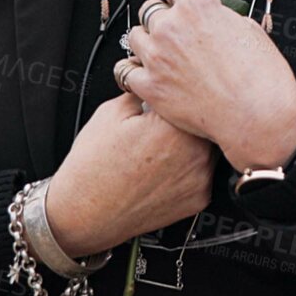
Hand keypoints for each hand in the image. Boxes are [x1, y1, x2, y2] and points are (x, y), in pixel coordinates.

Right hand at [44, 93, 215, 257]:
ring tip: (162, 145)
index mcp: (174, 127)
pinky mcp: (200, 197)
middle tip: (165, 120)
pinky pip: (205, 170)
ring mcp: (200, 178)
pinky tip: (166, 166)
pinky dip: (192, 165)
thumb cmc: (92, 168)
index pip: (191, 95)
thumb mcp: (110, 112)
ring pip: (210, 144)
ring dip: (195, 139)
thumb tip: (156, 81)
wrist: (84, 214)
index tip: (169, 94)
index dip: (178, 93)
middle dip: (189, 116)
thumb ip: (143, 91)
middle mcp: (194, 153)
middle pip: (206, 120)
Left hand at [124, 0, 295, 172]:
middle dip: (163, 17)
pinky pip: (126, 70)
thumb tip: (214, 16)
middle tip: (177, 31)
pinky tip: (146, 73)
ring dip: (147, 42)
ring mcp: (157, 57)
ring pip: (134, 36)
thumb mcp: (249, 29)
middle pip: (150, 8)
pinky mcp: (150, 86)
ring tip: (163, 54)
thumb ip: (222, 16)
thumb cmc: (261, 77)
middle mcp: (172, 27)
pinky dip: (134, 71)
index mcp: (197, 6)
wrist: (257, 116)